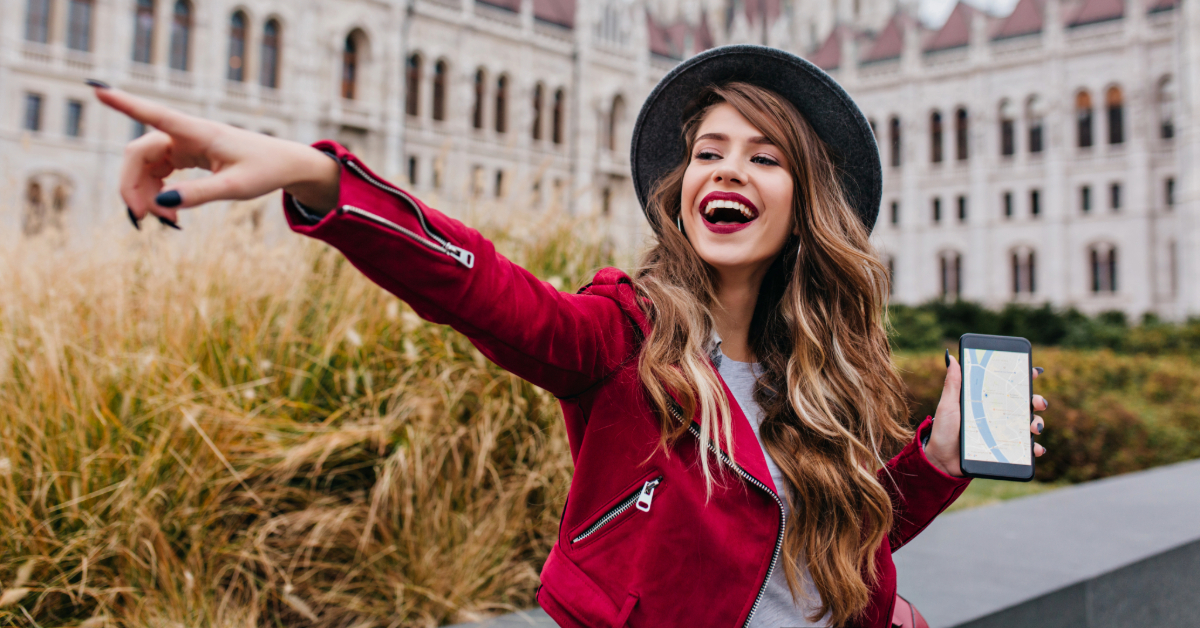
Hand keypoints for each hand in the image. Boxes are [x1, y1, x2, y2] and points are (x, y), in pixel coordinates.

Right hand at [92, 84, 340, 223]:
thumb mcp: (235, 188)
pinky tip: (171, 214)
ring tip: (168, 221)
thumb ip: (200, 194)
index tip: (97, 88)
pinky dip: (158, 194)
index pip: (155, 114)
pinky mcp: (184, 155)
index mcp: (198, 132)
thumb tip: (162, 203)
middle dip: (132, 186)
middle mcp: (185, 134)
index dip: (124, 103)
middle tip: (143, 220)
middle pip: (138, 154)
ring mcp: (182, 143)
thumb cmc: (265, 170)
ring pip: (145, 166)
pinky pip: (157, 173)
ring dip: (146, 194)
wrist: (284, 164)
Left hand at [924, 351, 1048, 477]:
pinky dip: (1034, 447)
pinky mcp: (1004, 450)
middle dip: (1036, 401)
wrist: (941, 461)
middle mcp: (997, 415)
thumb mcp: (948, 405)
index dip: (1023, 377)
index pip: (1007, 386)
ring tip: (1035, 428)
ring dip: (1037, 423)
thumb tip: (951, 357)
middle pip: (1024, 404)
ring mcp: (1002, 432)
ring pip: (1028, 424)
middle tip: (1038, 403)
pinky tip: (1036, 448)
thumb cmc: (943, 431)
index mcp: (985, 401)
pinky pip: (1025, 448)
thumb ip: (952, 383)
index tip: (1033, 372)